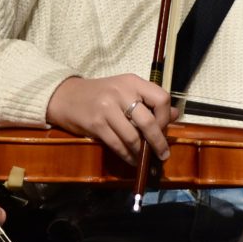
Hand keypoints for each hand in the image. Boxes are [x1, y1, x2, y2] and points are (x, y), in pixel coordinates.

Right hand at [45, 73, 174, 161]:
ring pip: (133, 137)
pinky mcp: (96, 124)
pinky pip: (117, 144)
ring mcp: (107, 108)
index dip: (165, 117)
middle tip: (163, 154)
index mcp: (133, 82)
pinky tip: (131, 159)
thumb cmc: (101, 94)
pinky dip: (127, 155)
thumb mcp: (126, 90)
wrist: (66, 96)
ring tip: (145, 158)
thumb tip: (175, 114)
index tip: (164, 128)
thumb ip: (149, 101)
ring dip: (141, 152)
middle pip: (148, 121)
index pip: (161, 98)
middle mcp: (121, 92)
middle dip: (158, 141)